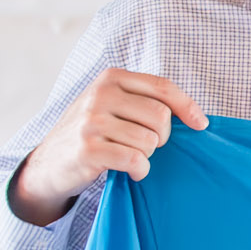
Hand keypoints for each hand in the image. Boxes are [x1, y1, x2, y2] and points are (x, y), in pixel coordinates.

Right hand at [8, 69, 207, 226]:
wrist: (49, 163)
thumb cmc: (92, 133)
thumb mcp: (113, 105)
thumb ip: (144, 101)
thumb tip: (195, 115)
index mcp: (111, 78)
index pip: (163, 87)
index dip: (188, 107)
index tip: (201, 125)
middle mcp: (100, 94)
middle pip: (161, 116)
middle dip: (162, 137)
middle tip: (146, 146)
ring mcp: (91, 121)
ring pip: (149, 141)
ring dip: (147, 156)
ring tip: (130, 156)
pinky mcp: (88, 148)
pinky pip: (136, 160)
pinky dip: (140, 171)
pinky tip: (132, 172)